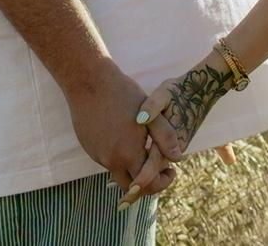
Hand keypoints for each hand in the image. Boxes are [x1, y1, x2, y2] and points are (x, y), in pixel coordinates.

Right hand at [66, 62, 179, 199]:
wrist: (89, 81)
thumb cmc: (122, 93)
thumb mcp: (150, 114)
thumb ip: (165, 137)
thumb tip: (179, 157)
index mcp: (128, 154)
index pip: (148, 185)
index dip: (162, 182)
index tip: (171, 170)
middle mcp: (111, 160)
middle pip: (132, 187)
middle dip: (148, 182)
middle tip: (159, 167)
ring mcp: (98, 155)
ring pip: (118, 172)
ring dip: (132, 167)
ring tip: (143, 147)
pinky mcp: (89, 147)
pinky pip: (107, 160)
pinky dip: (118, 156)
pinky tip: (124, 136)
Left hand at [118, 57, 236, 206]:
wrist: (200, 90)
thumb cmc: (179, 91)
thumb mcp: (164, 94)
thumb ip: (152, 107)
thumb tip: (139, 119)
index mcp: (168, 141)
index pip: (152, 167)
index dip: (140, 182)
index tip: (128, 193)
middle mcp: (172, 150)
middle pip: (154, 176)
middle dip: (138, 189)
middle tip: (122, 204)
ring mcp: (173, 149)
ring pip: (156, 171)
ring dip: (141, 181)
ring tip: (122, 190)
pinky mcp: (172, 145)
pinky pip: (158, 163)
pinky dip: (145, 170)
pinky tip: (131, 169)